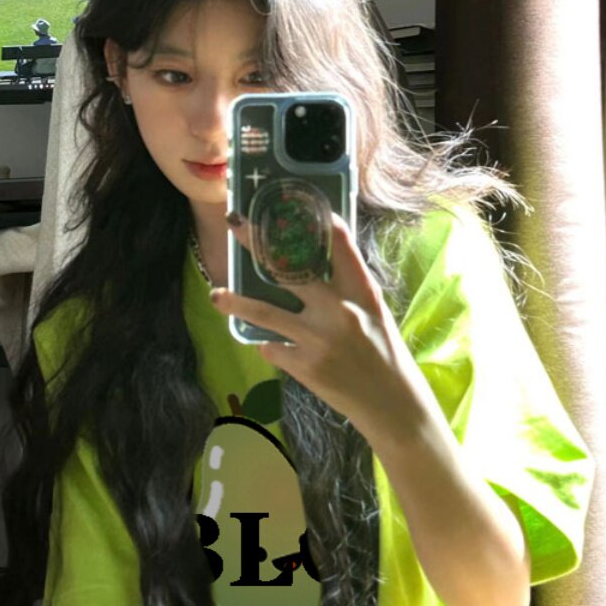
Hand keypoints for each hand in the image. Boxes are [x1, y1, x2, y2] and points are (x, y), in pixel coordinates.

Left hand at [211, 212, 435, 452]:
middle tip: (234, 225)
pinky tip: (270, 345)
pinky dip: (268, 345)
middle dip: (256, 244)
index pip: (339, 244)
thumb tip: (312, 262)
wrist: (390, 403)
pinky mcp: (305, 366)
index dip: (317, 220)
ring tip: (216, 295)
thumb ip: (347, 289)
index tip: (294, 202)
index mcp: (362, 292)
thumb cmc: (383, 353)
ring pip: (265, 313)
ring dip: (236, 303)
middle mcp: (339, 311)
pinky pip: (272, 348)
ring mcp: (319, 339)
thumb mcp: (373, 313)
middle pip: (289, 269)